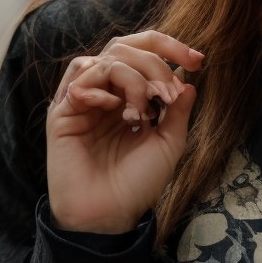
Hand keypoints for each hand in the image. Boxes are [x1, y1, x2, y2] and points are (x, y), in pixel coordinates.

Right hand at [46, 29, 202, 233]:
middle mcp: (106, 93)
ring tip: (142, 113)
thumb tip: (189, 80)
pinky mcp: (62, 111)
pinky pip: (81, 77)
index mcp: (130, 97)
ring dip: (133, 78)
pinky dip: (104, 87)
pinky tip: (116, 111)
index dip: (171, 48)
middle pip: (125, 47)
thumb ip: (177, 110)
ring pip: (106, 58)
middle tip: (168, 92)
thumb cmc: (137, 184)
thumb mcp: (168, 144)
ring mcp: (84, 100)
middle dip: (155, 62)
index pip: (145, 54)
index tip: (198, 60)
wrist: (108, 215)